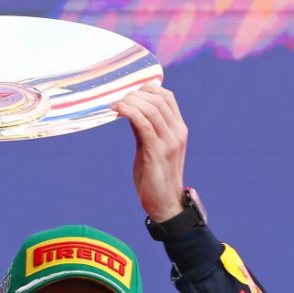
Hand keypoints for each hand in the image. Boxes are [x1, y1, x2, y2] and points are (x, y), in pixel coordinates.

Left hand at [111, 81, 186, 222]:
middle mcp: (177, 132)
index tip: (129, 94)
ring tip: (115, 105)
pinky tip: (119, 111)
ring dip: (130, 102)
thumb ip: (144, 129)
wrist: (164, 204)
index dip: (148, 89)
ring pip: (151, 109)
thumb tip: (131, 110)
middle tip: (118, 100)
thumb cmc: (155, 177)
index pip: (167, 97)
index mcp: (178, 129)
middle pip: (159, 99)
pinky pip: (144, 124)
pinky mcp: (158, 152)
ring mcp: (170, 142)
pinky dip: (130, 113)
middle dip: (135, 94)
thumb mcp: (150, 147)